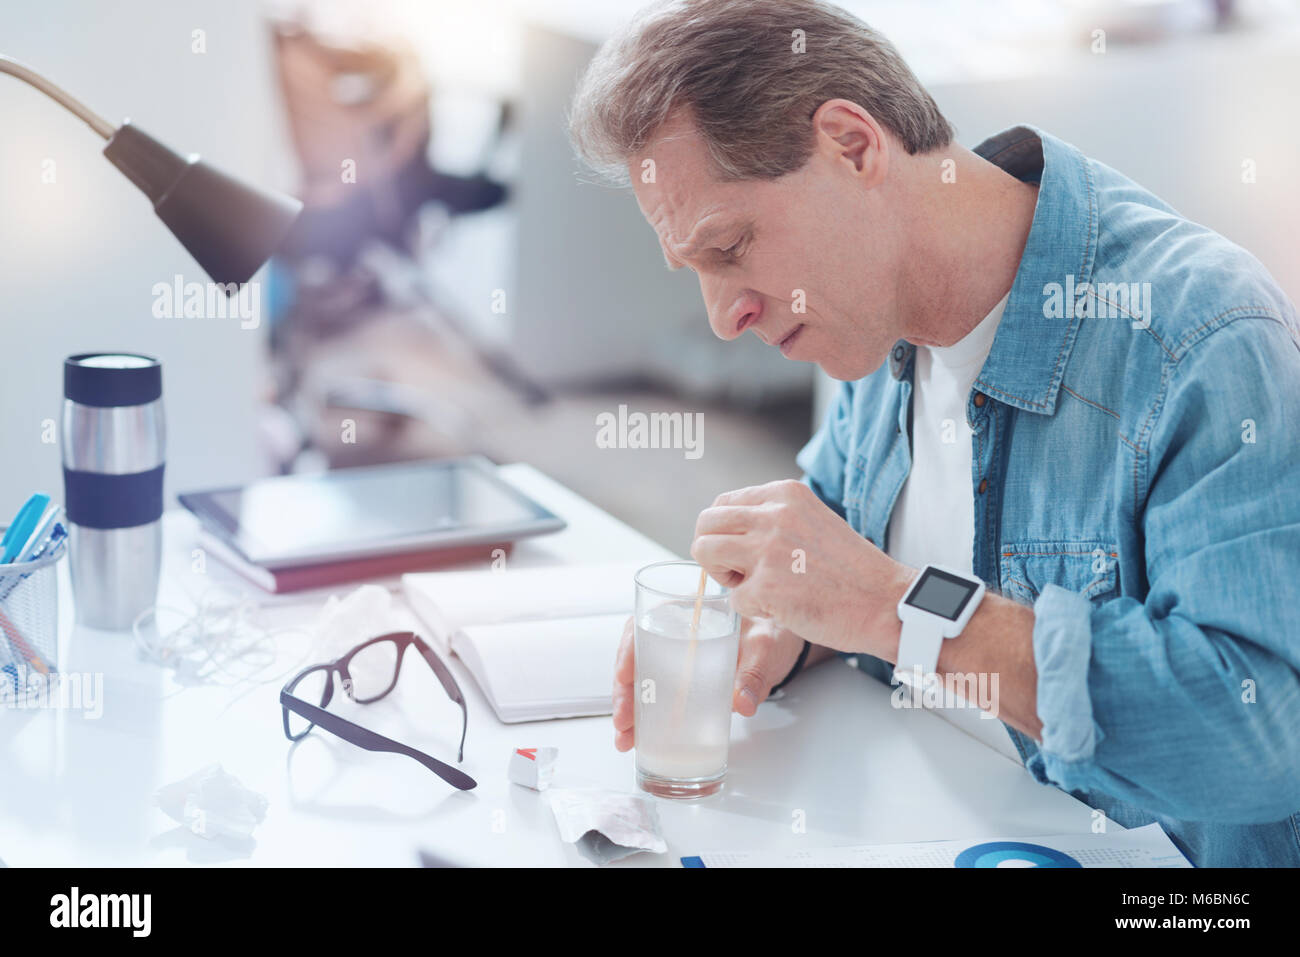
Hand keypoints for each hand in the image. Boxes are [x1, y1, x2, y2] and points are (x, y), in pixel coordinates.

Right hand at [611, 614, 806, 751]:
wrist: (781, 647)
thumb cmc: (769, 634)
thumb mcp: (763, 648)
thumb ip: (753, 673)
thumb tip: (742, 702)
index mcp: (688, 612)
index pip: (645, 623)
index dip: (628, 649)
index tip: (624, 675)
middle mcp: (674, 633)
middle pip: (635, 658)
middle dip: (624, 692)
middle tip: (624, 721)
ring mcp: (674, 658)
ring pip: (640, 680)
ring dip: (629, 710)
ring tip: (625, 738)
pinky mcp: (681, 680)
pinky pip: (654, 695)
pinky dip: (644, 717)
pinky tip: (637, 738)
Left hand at [690, 479, 914, 655]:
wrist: (885, 602)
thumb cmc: (850, 570)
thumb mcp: (812, 520)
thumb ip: (773, 517)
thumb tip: (730, 527)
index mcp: (784, 494)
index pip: (722, 503)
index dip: (724, 532)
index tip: (743, 551)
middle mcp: (773, 515)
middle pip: (704, 524)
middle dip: (713, 552)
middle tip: (738, 573)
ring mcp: (767, 550)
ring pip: (705, 553)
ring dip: (723, 576)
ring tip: (755, 588)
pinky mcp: (766, 587)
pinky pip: (731, 598)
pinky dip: (751, 609)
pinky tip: (782, 608)